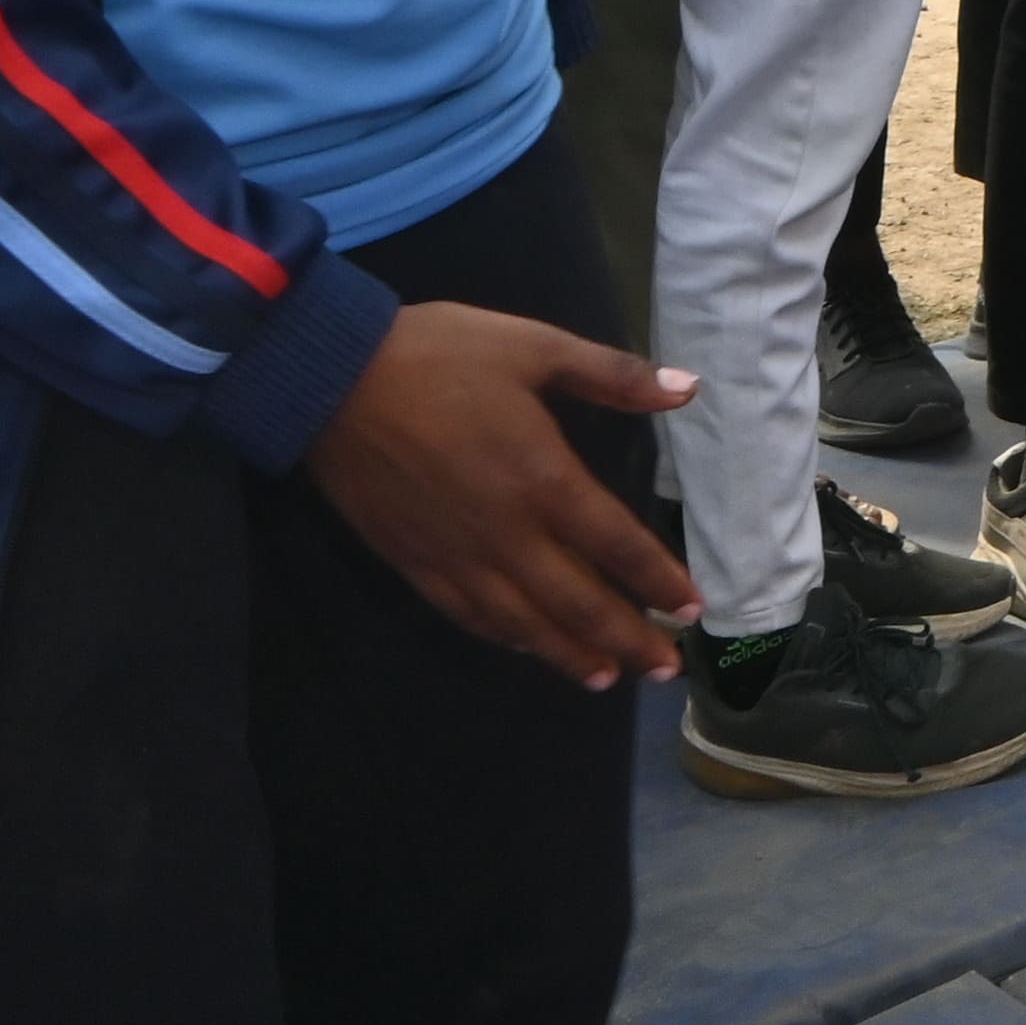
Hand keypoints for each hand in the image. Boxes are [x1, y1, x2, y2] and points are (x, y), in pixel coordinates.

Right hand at [302, 303, 697, 687]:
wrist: (333, 378)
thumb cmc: (439, 356)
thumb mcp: (534, 346)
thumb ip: (613, 375)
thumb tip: (689, 390)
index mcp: (543, 479)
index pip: (616, 545)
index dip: (657, 581)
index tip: (693, 608)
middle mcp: (506, 533)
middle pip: (579, 602)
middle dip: (629, 639)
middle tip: (666, 670)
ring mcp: (458, 556)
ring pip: (526, 624)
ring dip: (573, 655)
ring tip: (611, 678)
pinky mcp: (415, 564)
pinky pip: (471, 617)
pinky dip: (508, 640)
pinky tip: (529, 649)